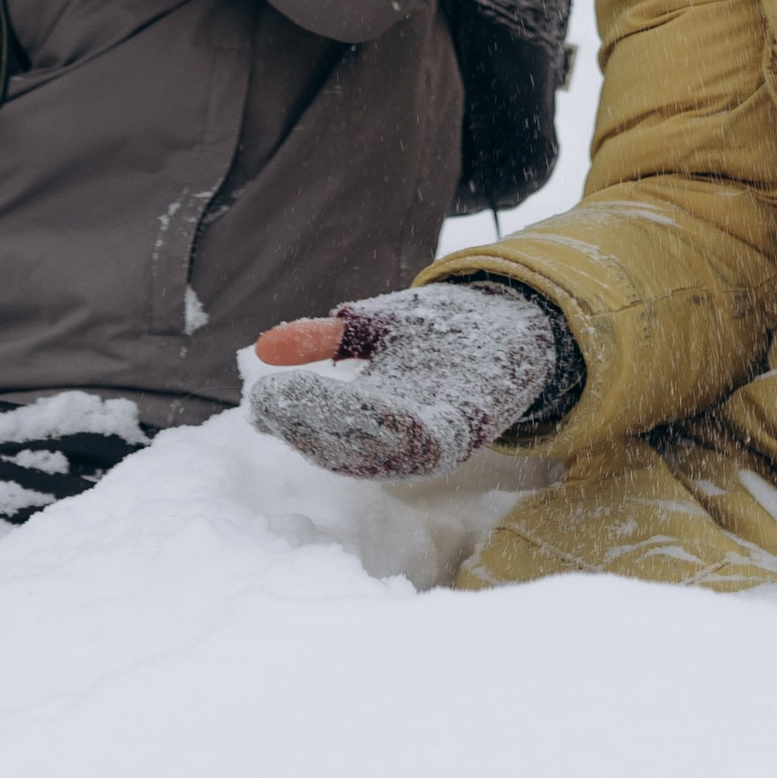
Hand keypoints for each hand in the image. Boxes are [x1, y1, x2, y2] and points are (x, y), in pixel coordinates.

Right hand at [244, 284, 569, 479]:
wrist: (516, 322)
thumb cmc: (442, 330)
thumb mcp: (375, 327)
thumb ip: (327, 337)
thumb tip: (265, 348)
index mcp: (373, 419)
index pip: (321, 435)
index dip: (289, 423)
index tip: (260, 405)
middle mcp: (401, 441)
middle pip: (344, 452)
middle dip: (306, 429)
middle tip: (272, 403)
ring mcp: (437, 438)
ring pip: (382, 455)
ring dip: (344, 434)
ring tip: (305, 402)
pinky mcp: (474, 426)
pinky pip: (434, 442)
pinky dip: (402, 431)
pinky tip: (375, 406)